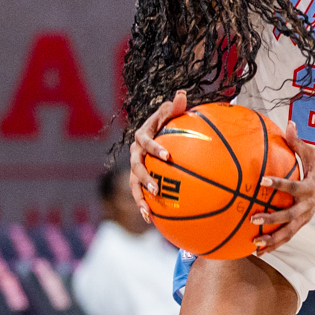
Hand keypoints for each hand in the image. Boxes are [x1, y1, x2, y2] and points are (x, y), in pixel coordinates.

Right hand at [129, 90, 186, 218]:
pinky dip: (143, 206)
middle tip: (157, 188)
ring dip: (139, 198)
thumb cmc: (167, 121)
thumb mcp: (171, 112)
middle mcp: (135, 153)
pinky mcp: (138, 180)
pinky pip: (139, 194)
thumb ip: (176, 106)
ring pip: (133, 184)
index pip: (145, 141)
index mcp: (142, 135)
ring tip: (148, 212)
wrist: (158, 134)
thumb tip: (182, 94)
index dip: (154, 148)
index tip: (167, 156)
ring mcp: (135, 167)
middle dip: (145, 178)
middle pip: (136, 166)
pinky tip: (151, 220)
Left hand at [251, 118, 314, 252]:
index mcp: (310, 187)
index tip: (262, 180)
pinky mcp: (302, 223)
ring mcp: (305, 217)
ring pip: (289, 232)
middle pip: (289, 216)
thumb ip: (297, 142)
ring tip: (255, 244)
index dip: (278, 184)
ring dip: (273, 239)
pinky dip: (275, 244)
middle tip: (253, 218)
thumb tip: (288, 124)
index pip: (293, 187)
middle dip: (272, 219)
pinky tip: (260, 250)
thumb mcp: (311, 152)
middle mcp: (308, 206)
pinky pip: (288, 236)